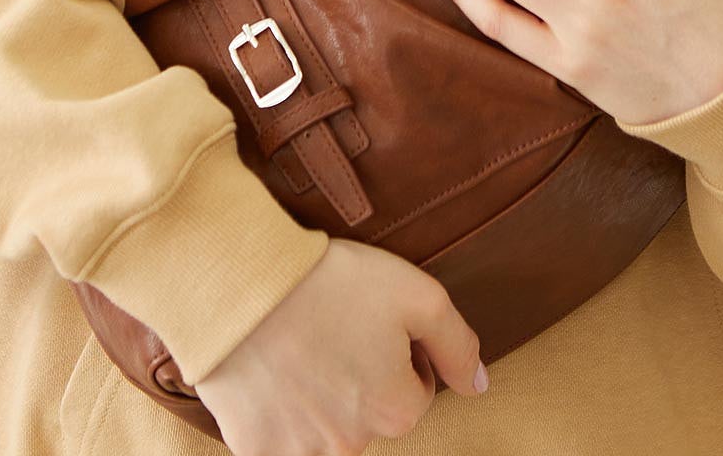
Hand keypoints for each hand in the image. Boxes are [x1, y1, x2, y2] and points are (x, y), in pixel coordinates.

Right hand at [193, 238, 486, 455]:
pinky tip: (269, 373)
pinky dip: (276, 413)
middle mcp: (353, 444)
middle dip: (359, 378)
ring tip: (299, 346)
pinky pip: (278, 439)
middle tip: (332, 328)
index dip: (398, 351)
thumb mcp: (416, 293)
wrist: (240, 283)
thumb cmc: (331, 282)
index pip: (415, 391)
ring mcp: (301, 451)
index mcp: (396, 410)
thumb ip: (458, 344)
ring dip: (318, 399)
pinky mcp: (255, 449)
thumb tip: (482, 387)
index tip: (371, 321)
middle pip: (369, 412)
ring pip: (325, 429)